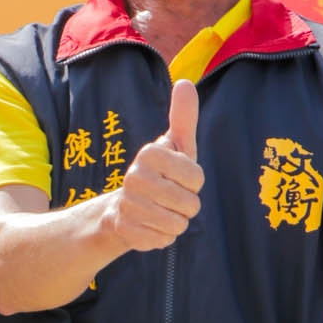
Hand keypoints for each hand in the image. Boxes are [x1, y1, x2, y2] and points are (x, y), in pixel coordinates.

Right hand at [102, 79, 202, 253]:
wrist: (125, 208)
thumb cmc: (161, 173)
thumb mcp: (176, 146)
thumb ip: (183, 117)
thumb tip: (184, 83)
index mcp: (150, 153)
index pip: (196, 177)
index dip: (195, 182)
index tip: (180, 178)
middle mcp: (135, 177)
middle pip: (190, 204)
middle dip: (188, 206)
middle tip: (172, 198)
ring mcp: (129, 205)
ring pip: (177, 224)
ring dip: (176, 222)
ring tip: (162, 211)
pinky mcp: (126, 230)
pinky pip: (163, 240)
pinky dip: (162, 237)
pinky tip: (151, 225)